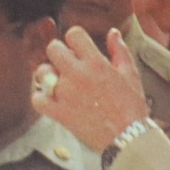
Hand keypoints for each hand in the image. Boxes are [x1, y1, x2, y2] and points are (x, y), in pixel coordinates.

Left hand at [34, 26, 148, 150]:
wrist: (128, 136)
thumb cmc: (131, 106)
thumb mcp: (130, 74)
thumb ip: (119, 50)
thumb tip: (112, 32)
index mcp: (96, 62)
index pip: (73, 34)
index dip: (74, 39)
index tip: (77, 48)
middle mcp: (78, 75)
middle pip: (53, 48)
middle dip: (58, 52)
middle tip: (65, 63)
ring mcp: (66, 94)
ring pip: (42, 73)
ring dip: (47, 75)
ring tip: (58, 82)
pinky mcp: (60, 113)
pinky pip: (38, 100)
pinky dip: (41, 98)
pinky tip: (51, 99)